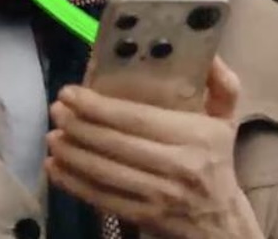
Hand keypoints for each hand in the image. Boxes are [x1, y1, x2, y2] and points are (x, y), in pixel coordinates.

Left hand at [46, 58, 262, 238]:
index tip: (71, 93)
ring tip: (51, 137)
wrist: (222, 222)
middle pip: (115, 143)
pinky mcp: (143, 217)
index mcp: (195, 136)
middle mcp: (177, 165)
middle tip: (56, 110)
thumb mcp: (225, 121)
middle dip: (78, 125)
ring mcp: (159, 195)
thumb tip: (211, 54)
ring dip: (71, 153)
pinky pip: (102, 197)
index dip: (98, 106)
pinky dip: (73, 183)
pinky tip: (55, 168)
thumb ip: (221, 85)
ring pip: (104, 171)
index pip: (137, 118)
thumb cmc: (216, 162)